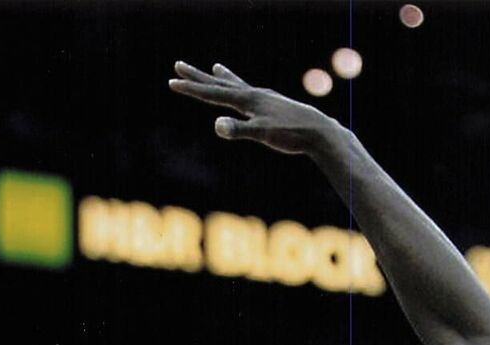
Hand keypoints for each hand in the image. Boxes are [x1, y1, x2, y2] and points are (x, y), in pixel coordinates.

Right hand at [168, 61, 338, 154]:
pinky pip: (252, 94)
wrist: (318, 130)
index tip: (171, 82)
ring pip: (237, 86)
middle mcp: (254, 94)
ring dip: (223, 77)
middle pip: (219, 84)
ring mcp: (264, 99)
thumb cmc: (290, 134)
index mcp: (247, 100)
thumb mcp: (261, 134)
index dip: (191, 89)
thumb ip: (238, 130)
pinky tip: (247, 93)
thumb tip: (218, 126)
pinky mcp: (273, 106)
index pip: (212, 94)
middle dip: (198, 77)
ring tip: (215, 67)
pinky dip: (243, 90)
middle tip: (178, 65)